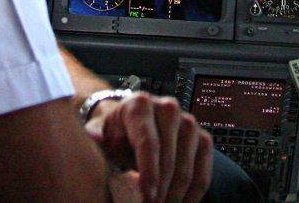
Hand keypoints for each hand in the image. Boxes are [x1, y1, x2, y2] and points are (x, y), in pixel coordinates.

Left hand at [84, 91, 212, 202]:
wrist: (131, 121)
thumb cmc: (114, 132)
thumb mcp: (98, 134)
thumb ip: (94, 142)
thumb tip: (95, 149)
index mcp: (140, 105)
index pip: (148, 144)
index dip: (148, 176)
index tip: (146, 199)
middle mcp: (168, 108)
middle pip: (169, 159)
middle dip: (160, 191)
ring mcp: (189, 122)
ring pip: (187, 168)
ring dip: (175, 196)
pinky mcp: (202, 137)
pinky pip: (203, 171)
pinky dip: (193, 195)